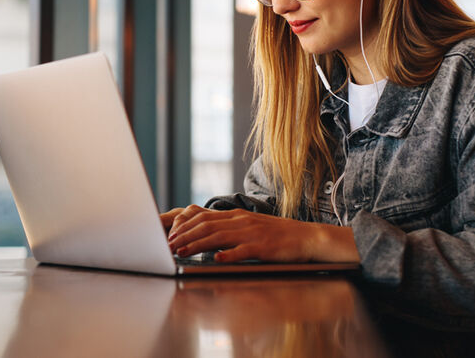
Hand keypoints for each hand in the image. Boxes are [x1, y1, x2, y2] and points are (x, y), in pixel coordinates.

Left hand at [165, 205, 360, 263]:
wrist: (305, 237)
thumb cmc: (275, 236)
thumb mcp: (249, 227)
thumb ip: (228, 228)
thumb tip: (204, 234)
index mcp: (236, 216)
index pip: (204, 218)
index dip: (184, 226)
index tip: (170, 235)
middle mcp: (241, 221)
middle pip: (206, 226)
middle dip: (185, 235)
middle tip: (169, 245)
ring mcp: (251, 233)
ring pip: (219, 236)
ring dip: (197, 245)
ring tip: (182, 252)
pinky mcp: (263, 247)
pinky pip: (242, 250)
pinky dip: (228, 254)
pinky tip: (216, 259)